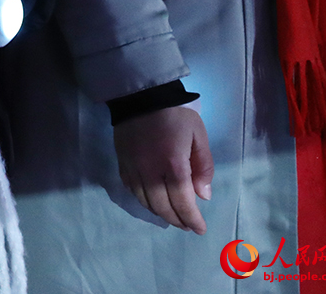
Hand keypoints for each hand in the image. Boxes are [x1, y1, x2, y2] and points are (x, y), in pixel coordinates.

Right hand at [113, 106, 212, 233]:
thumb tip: (202, 196)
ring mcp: (133, 168)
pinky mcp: (122, 162)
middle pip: (162, 207)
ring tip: (172, 215)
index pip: (182, 202)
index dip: (192, 219)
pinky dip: (143, 200)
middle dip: (177, 220)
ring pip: (145, 201)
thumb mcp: (199, 137)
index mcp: (173, 164)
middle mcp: (150, 170)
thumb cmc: (176, 115)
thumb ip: (203, 167)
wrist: (142, 95)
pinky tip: (153, 200)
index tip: (200, 229)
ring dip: (160, 213)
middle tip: (187, 225)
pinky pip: (131, 189)